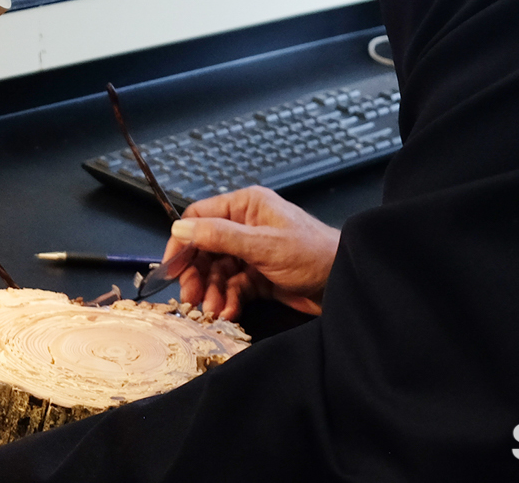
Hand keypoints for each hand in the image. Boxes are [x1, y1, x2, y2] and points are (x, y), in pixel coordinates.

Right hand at [160, 185, 339, 320]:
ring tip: (212, 310)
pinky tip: (229, 312)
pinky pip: (234, 287)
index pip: (199, 217)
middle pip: (205, 248)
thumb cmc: (311, 255)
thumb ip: (220, 236)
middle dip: (197, 274)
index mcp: (245, 207)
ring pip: (217, 271)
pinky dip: (229, 300)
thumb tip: (179, 229)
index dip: (182, 242)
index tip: (171, 267)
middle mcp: (245, 226)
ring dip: (212, 291)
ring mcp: (252, 252)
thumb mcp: (263, 245)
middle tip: (190, 297)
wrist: (347, 284)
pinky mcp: (260, 276)